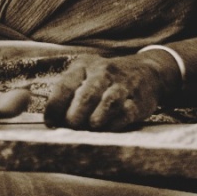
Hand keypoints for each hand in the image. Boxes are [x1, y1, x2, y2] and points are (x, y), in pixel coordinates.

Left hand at [44, 54, 178, 130]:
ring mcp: (122, 86)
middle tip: (71, 128)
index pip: (65, 85)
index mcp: (83, 66)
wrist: (146, 71)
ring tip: (91, 126)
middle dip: (75, 116)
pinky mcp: (138, 101)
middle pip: (87, 95)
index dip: (55, 106)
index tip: (50, 123)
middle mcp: (103, 73)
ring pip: (109, 102)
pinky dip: (115, 123)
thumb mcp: (85, 75)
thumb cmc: (105, 79)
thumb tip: (52, 122)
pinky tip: (107, 128)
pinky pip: (126, 113)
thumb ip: (68, 94)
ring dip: (97, 118)